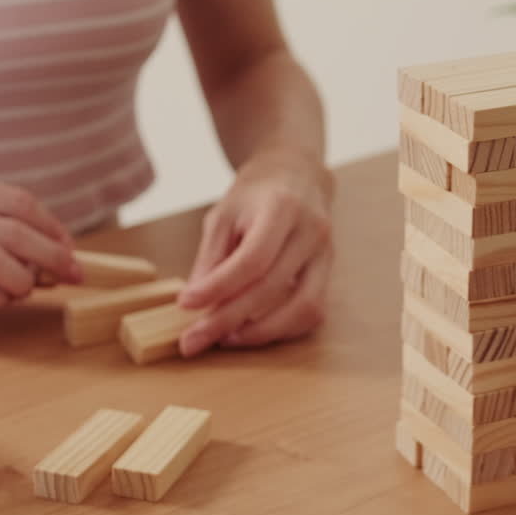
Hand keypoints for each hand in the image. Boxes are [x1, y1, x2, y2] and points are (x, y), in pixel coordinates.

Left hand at [177, 152, 332, 356]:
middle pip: (271, 288)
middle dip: (228, 319)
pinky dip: (283, 329)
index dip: (218, 287)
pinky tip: (254, 331)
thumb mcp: (223, 214)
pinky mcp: (329, 272)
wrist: (297, 174)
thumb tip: (195, 302)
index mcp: (281, 208)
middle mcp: (311, 232)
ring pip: (302, 308)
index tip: (186, 303)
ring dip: (261, 333)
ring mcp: (326, 254)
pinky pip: (312, 312)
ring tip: (225, 339)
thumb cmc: (255, 194)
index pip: (252, 259)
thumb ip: (211, 258)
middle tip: (194, 340)